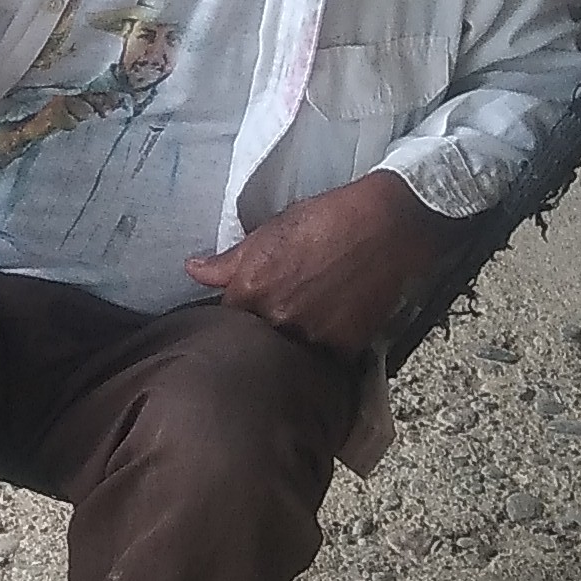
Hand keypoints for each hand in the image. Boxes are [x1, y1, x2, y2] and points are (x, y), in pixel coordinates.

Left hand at [187, 170, 450, 357]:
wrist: (388, 224)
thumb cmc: (327, 219)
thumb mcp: (271, 232)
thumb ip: (228, 262)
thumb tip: (192, 270)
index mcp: (250, 292)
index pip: (225, 320)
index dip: (237, 314)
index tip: (249, 309)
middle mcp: (276, 320)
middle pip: (256, 341)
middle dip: (264, 331)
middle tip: (283, 313)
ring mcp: (311, 337)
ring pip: (289, 353)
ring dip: (293, 343)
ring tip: (308, 322)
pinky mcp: (344, 348)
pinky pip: (324, 361)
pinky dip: (324, 349)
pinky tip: (330, 329)